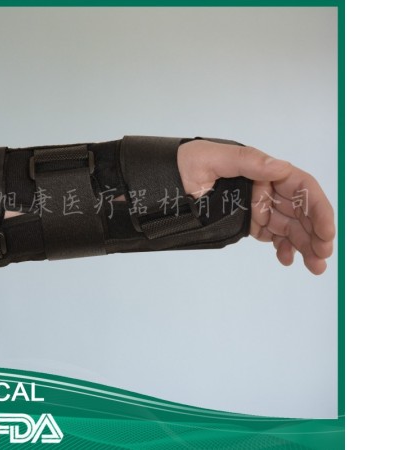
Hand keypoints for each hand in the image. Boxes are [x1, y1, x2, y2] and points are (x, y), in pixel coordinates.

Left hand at [178, 139, 334, 274]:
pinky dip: (283, 247)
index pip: (300, 187)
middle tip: (322, 258)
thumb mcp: (211, 158)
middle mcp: (265, 187)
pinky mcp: (248, 221)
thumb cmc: (184, 164)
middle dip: (315, 234)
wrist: (161, 183)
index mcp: (262, 169)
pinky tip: (287, 260)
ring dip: (304, 245)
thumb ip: (247, 161)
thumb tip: (281, 167)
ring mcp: (258, 206)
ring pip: (289, 226)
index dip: (318, 209)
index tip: (326, 232)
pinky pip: (273, 234)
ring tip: (314, 267)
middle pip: (300, 211)